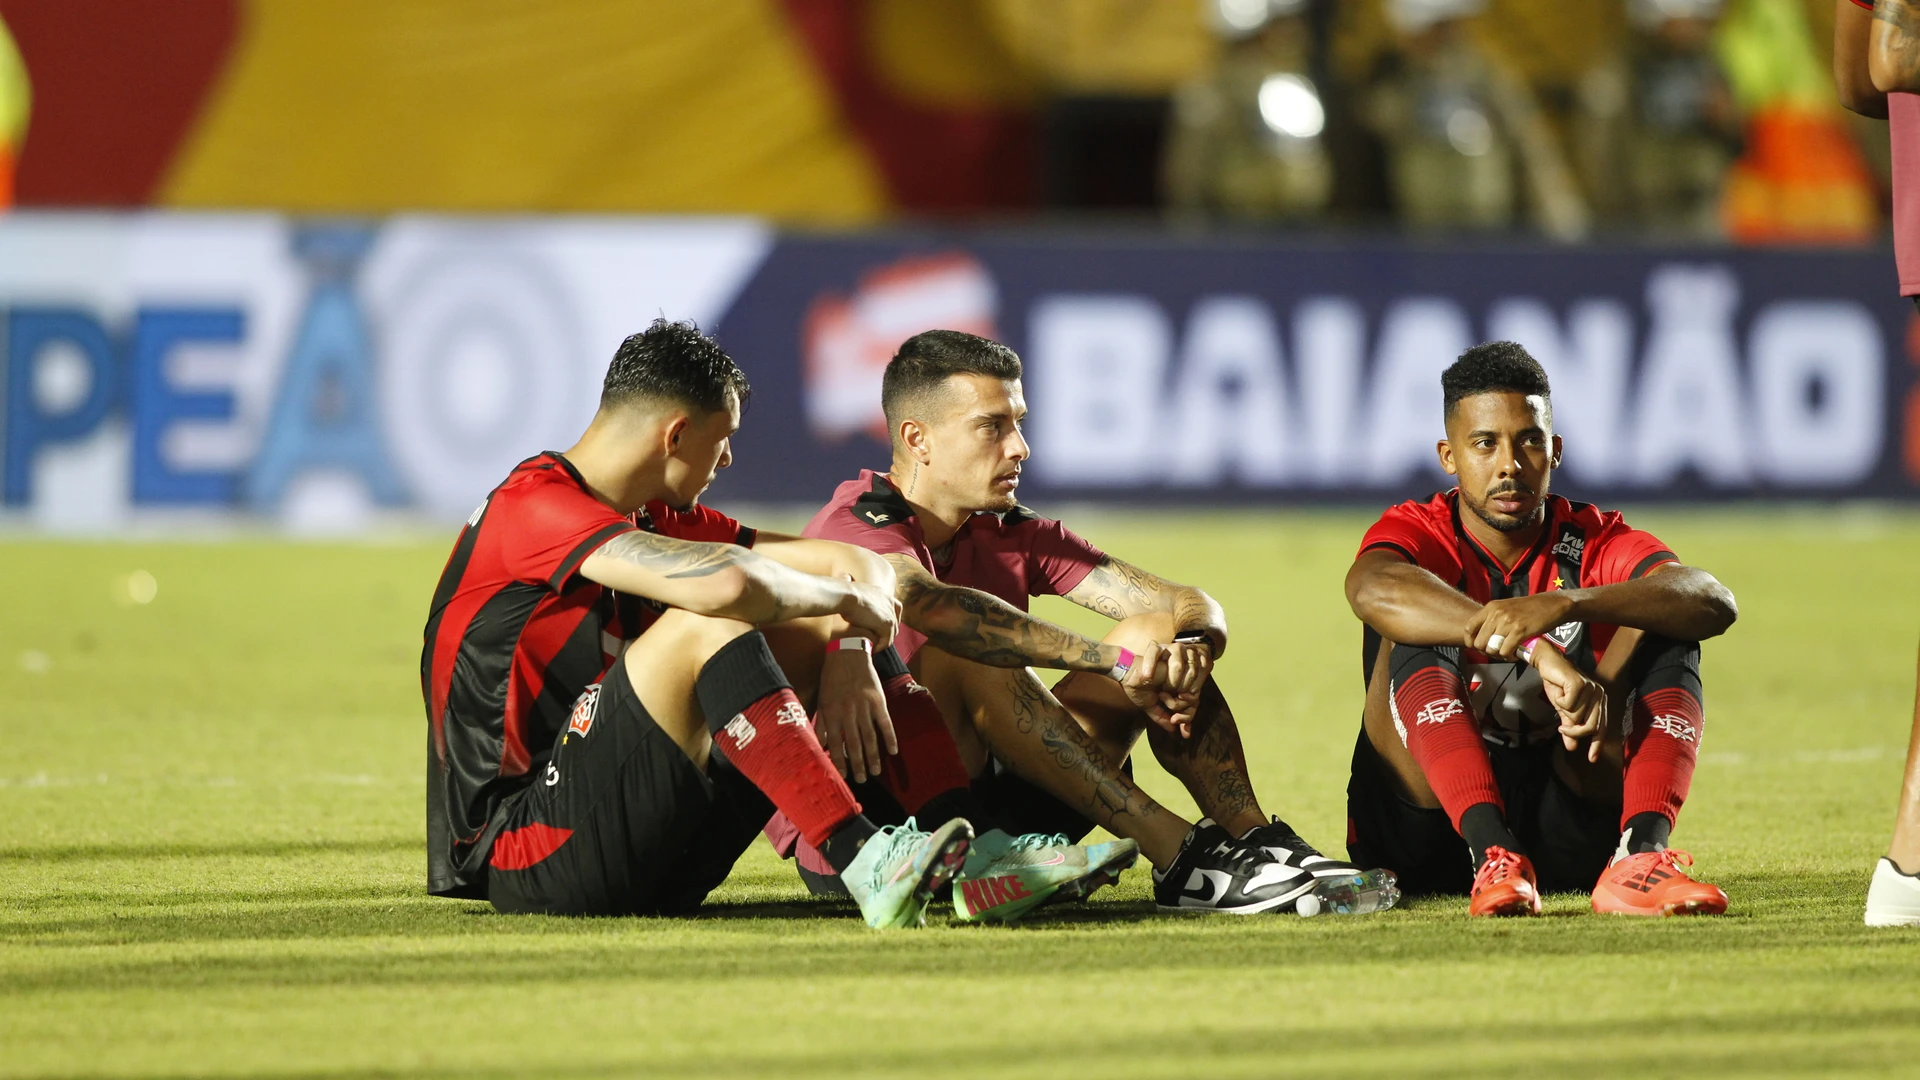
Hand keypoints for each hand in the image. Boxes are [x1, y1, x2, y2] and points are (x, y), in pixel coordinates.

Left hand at [813, 648, 896, 782]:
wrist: (848, 654)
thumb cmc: (832, 679)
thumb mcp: (822, 701)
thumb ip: (821, 724)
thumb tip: (820, 747)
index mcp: (831, 713)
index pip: (835, 744)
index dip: (839, 762)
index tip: (843, 777)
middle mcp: (848, 712)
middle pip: (854, 743)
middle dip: (858, 764)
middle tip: (862, 780)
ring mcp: (864, 706)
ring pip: (870, 736)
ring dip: (873, 756)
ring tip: (875, 772)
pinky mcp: (878, 700)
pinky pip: (885, 722)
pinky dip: (890, 737)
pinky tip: (893, 751)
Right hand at [837, 581, 900, 649]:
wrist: (846, 596)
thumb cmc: (843, 595)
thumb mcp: (854, 594)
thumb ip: (858, 598)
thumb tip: (846, 588)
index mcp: (882, 594)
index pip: (894, 607)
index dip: (890, 617)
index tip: (881, 625)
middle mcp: (889, 602)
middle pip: (895, 621)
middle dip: (888, 631)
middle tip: (878, 639)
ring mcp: (890, 614)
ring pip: (892, 632)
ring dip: (884, 640)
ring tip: (875, 646)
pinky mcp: (887, 624)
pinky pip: (887, 640)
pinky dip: (881, 646)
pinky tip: (873, 649)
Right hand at [1120, 644, 1201, 736]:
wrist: (1128, 674)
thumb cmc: (1136, 687)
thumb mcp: (1150, 706)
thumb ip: (1161, 717)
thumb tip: (1173, 730)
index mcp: (1174, 690)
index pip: (1189, 706)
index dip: (1188, 720)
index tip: (1185, 734)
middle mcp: (1180, 684)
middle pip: (1194, 704)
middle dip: (1186, 717)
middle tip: (1174, 720)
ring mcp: (1181, 678)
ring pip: (1192, 699)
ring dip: (1177, 704)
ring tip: (1161, 698)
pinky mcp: (1180, 673)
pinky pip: (1186, 692)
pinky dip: (1175, 698)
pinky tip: (1162, 694)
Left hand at [1464, 592, 1575, 660]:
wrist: (1551, 604)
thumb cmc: (1529, 608)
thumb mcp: (1505, 607)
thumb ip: (1492, 619)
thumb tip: (1480, 636)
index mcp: (1490, 607)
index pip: (1469, 628)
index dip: (1471, 642)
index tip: (1479, 647)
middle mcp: (1496, 614)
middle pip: (1479, 642)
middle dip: (1487, 651)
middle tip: (1497, 653)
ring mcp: (1508, 622)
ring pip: (1492, 649)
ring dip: (1499, 655)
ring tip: (1507, 653)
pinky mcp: (1520, 631)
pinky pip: (1506, 651)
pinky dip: (1509, 657)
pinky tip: (1515, 654)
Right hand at [1534, 648, 1605, 761]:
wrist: (1548, 663)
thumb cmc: (1557, 685)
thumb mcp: (1563, 710)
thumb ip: (1569, 727)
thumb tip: (1571, 747)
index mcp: (1599, 702)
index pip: (1601, 728)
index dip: (1596, 744)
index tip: (1591, 759)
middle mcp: (1599, 695)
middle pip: (1590, 726)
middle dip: (1573, 730)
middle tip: (1561, 728)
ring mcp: (1591, 689)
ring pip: (1577, 716)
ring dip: (1563, 711)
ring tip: (1559, 698)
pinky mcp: (1580, 684)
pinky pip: (1568, 706)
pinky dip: (1559, 701)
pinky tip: (1558, 691)